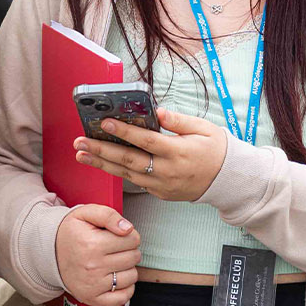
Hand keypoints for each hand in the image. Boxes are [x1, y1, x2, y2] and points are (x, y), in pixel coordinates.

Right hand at [55, 203, 139, 305]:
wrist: (49, 253)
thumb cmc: (71, 232)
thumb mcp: (86, 213)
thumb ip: (108, 215)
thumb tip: (127, 228)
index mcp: (92, 244)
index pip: (133, 239)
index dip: (130, 235)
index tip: (119, 236)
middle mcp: (93, 266)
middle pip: (133, 257)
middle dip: (129, 250)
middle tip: (115, 248)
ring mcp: (92, 285)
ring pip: (131, 276)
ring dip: (127, 268)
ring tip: (114, 262)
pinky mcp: (91, 298)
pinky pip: (122, 298)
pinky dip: (125, 289)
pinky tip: (116, 278)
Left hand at [76, 108, 228, 204]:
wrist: (226, 181)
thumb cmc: (215, 149)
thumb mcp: (203, 129)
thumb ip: (178, 120)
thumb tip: (156, 112)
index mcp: (178, 152)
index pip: (145, 140)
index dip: (124, 132)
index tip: (105, 123)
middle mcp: (166, 171)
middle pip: (128, 160)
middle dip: (101, 150)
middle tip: (79, 142)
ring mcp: (161, 185)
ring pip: (126, 174)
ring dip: (101, 164)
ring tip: (81, 154)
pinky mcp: (159, 193)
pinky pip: (135, 181)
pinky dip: (117, 172)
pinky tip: (102, 163)